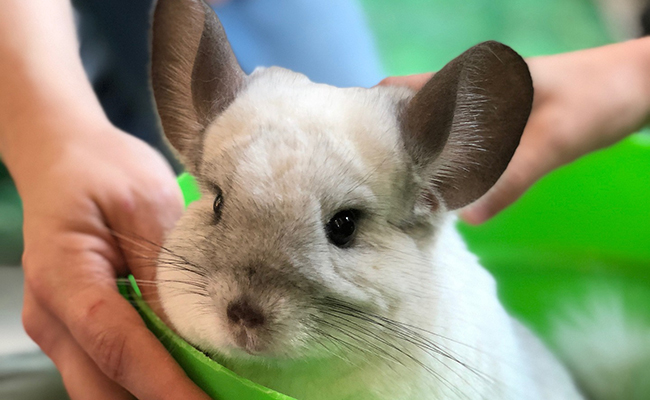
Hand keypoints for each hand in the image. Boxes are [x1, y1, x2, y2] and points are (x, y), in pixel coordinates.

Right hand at [12, 115, 209, 399]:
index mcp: (64, 275)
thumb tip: (200, 334)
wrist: (63, 157)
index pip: (118, 347)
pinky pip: (106, 373)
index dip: (166, 386)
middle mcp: (51, 316)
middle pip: (102, 389)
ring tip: (210, 393)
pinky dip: (143, 385)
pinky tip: (185, 377)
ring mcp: (58, 329)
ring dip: (152, 399)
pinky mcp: (75, 331)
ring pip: (102, 390)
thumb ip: (166, 271)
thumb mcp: (145, 204)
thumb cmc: (103, 170)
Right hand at [379, 38, 649, 222]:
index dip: (373, 121)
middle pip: (408, 117)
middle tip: (374, 191)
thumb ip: (513, 175)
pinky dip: (443, 168)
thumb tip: (467, 216)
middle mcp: (466, 91)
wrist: (638, 87)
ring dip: (417, 162)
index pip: (401, 92)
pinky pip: (457, 147)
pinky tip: (440, 196)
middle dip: (389, 149)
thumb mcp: (557, 138)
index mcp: (471, 79)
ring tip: (399, 200)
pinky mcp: (495, 128)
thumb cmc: (599, 99)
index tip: (357, 161)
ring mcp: (479, 109)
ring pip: (431, 134)